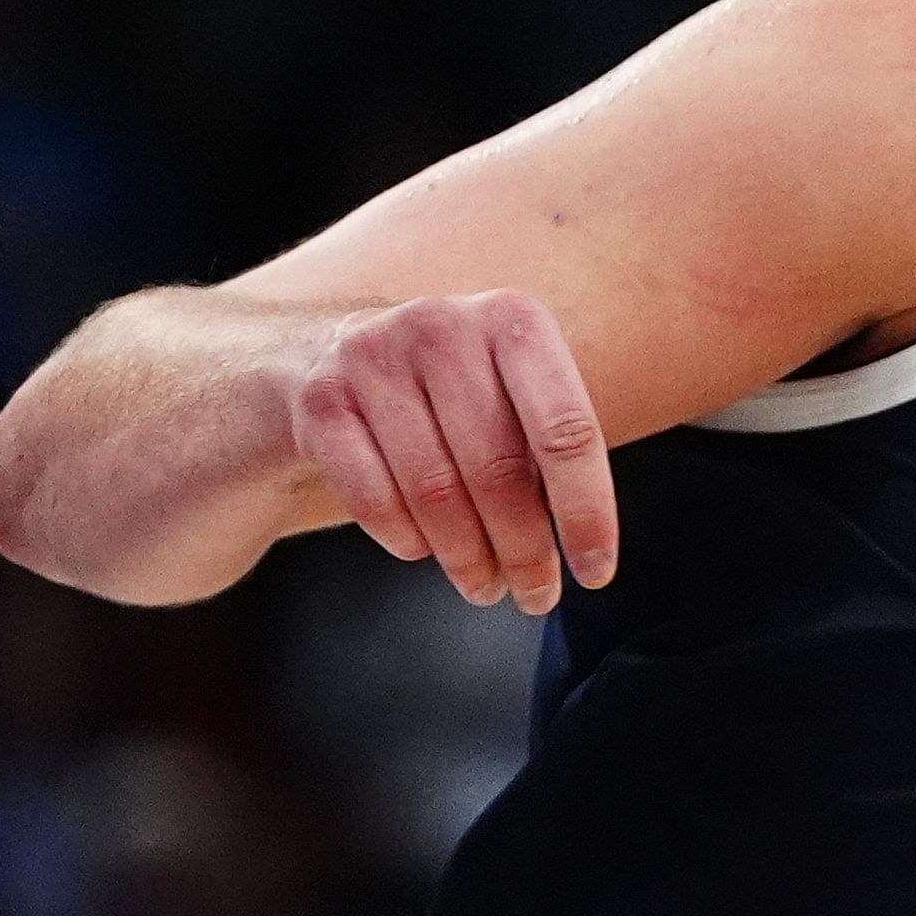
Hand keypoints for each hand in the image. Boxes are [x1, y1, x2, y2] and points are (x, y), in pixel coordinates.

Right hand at [285, 290, 617, 611]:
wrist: (326, 358)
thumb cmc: (444, 391)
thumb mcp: (508, 392)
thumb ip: (548, 449)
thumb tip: (580, 544)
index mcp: (511, 321)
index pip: (565, 431)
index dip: (586, 512)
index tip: (595, 571)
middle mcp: (443, 326)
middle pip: (499, 470)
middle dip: (524, 551)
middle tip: (534, 594)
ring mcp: (373, 359)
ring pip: (436, 493)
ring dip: (467, 557)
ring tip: (484, 583)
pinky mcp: (321, 401)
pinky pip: (376, 501)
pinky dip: (408, 540)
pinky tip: (423, 547)